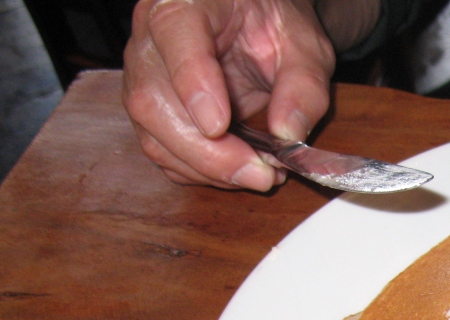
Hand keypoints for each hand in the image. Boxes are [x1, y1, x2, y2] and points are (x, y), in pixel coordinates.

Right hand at [122, 0, 336, 189]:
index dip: (192, 84)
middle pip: (153, 101)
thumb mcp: (304, 47)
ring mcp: (144, 77)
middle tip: (260, 173)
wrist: (255, 25)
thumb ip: (304, 85)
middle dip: (207, 151)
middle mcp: (150, 39)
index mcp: (184, 2)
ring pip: (154, 136)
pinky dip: (203, 172)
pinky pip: (164, 153)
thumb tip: (288, 134)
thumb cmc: (273, 26)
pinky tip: (239, 169)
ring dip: (209, 168)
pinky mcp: (151, 112)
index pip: (173, 36)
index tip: (219, 125)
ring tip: (260, 173)